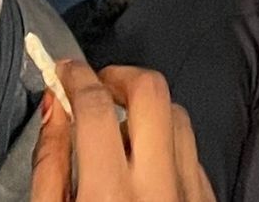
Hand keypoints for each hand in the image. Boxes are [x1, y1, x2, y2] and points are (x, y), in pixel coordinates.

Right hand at [30, 61, 216, 201]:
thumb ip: (50, 165)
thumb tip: (54, 107)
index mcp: (109, 195)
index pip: (96, 106)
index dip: (76, 76)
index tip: (64, 70)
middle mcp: (158, 188)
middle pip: (151, 91)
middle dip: (119, 76)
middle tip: (97, 87)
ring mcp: (190, 193)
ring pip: (177, 114)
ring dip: (146, 109)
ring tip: (120, 129)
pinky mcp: (208, 200)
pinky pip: (191, 151)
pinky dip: (166, 144)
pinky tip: (145, 162)